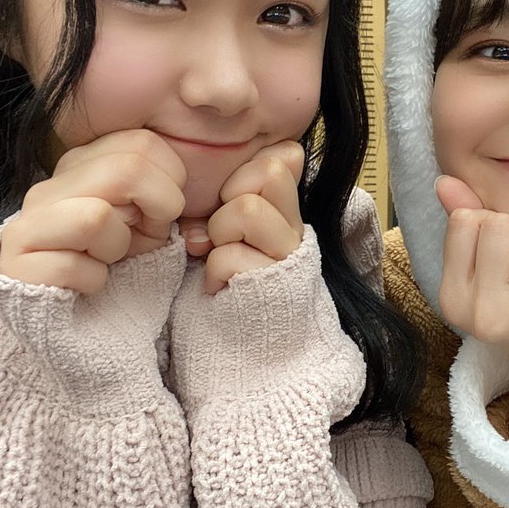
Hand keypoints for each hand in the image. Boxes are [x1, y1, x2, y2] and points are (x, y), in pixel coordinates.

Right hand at [0, 130, 185, 292]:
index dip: (169, 183)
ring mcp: (28, 221)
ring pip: (98, 217)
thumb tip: (172, 193)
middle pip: (129, 168)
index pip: (144, 143)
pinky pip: (74, 266)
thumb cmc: (110, 263)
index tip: (157, 213)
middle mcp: (49, 186)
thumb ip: (158, 193)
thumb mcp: (144, 223)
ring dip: (118, 247)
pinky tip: (82, 283)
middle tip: (141, 235)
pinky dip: (92, 281)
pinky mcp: (15, 261)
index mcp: (80, 165)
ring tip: (103, 258)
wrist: (67, 317)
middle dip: (155, 209)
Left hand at [183, 141, 304, 293]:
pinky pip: (228, 256)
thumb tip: (267, 159)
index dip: (247, 173)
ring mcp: (286, 258)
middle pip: (269, 171)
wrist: (240, 350)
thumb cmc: (227, 286)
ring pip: (247, 209)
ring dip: (218, 236)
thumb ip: (240, 198)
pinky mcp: (270, 285)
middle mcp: (295, 232)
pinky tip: (219, 288)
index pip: (285, 157)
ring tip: (217, 260)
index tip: (231, 202)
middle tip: (222, 233)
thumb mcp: (234, 234)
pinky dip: (213, 273)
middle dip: (230, 198)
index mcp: (287, 214)